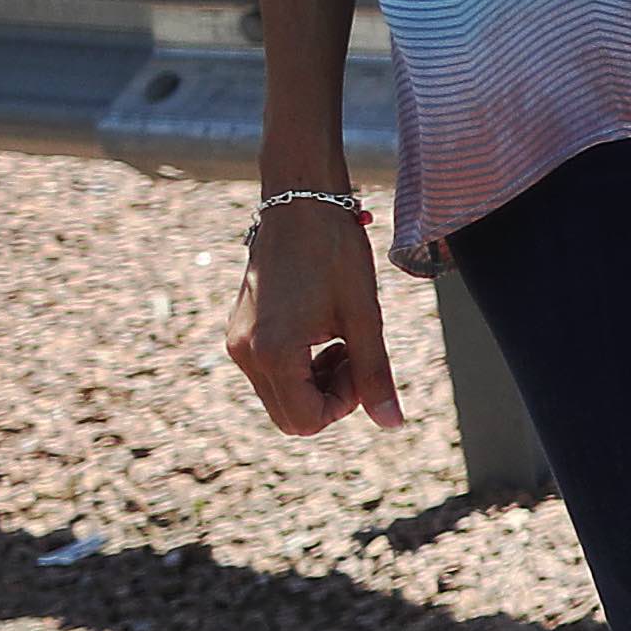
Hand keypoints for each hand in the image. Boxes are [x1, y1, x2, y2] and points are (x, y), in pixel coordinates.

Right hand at [227, 203, 404, 436]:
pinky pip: (270, 372)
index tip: (361, 363)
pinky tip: (322, 332)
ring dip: (317, 381)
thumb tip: (392, 423)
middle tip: (354, 354)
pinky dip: (300, 366)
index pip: (307, 421)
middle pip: (291, 416)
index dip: (344, 404)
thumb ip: (375, 374)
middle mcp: (245, 353)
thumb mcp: (364, 316)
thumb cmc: (336, 255)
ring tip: (341, 339)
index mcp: (273, 353)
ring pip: (281, 395)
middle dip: (329, 396)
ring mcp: (237, 342)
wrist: (300, 207)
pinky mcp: (240, 331)